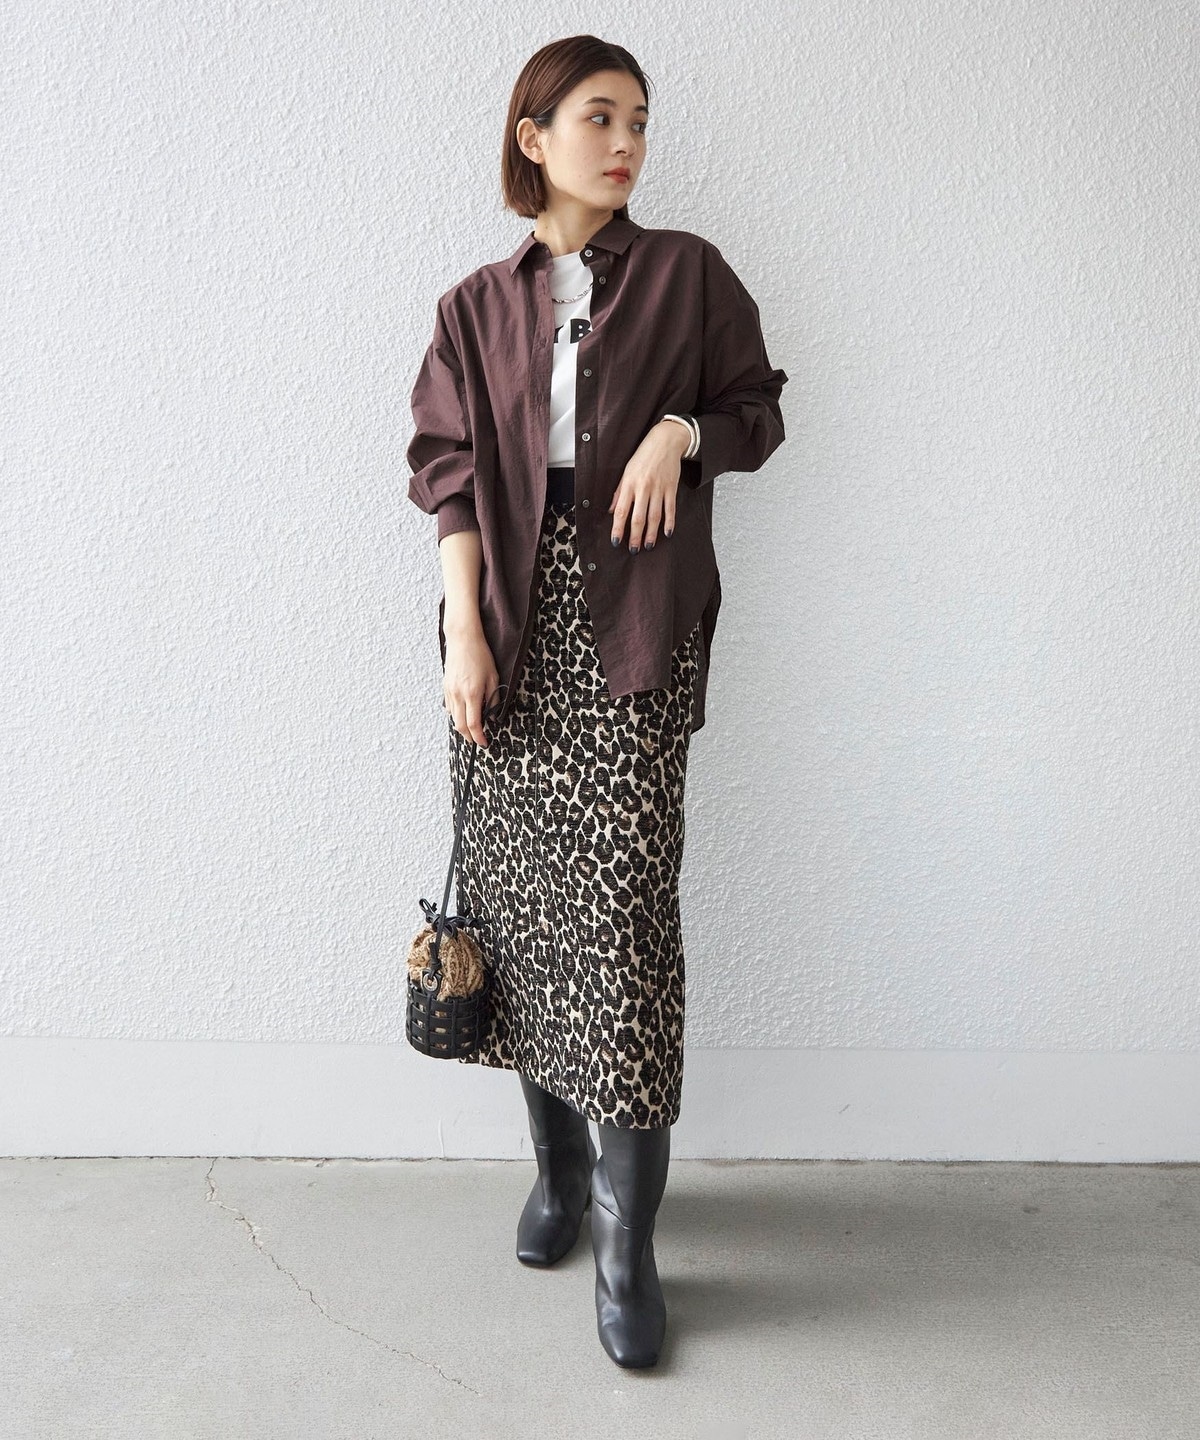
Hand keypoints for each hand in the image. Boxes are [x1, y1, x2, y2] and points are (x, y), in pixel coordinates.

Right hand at [443, 623, 500, 746]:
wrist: (463, 640)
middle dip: (469, 737)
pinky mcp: (445, 688)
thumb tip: (493, 716)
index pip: (474, 724)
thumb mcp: (493, 678)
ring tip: (472, 729)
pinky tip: (464, 713)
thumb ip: (494, 699)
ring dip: (462, 727)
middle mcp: (458, 695)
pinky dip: (456, 715)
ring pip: (453, 718)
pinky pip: (449, 708)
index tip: (484, 743)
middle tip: (478, 740)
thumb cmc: (481, 656)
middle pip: (460, 726)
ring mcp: (449, 692)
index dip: (479, 737)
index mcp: (472, 694)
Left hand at [608, 420, 688, 552]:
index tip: (616, 542)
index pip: (621, 511)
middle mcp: (643, 488)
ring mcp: (658, 488)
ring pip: (654, 516)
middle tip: (633, 550)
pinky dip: (669, 522)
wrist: (665, 441)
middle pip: (638, 517)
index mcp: (629, 484)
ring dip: (651, 533)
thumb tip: (611, 511)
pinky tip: (667, 533)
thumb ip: (619, 492)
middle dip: (635, 536)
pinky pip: (670, 509)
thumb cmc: (643, 456)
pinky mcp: (671, 488)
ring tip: (649, 546)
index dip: (618, 528)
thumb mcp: (626, 471)